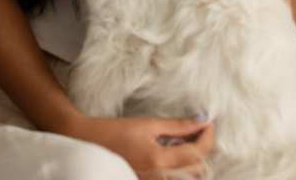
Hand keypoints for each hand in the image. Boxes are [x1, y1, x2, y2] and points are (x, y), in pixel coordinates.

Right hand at [62, 114, 214, 178]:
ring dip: (192, 162)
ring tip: (183, 144)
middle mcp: (159, 177)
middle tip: (197, 132)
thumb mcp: (146, 125)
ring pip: (188, 178)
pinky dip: (179, 169)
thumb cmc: (114, 131)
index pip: (197, 153)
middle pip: (198, 170)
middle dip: (202, 150)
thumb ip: (176, 126)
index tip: (208, 124)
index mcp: (159, 159)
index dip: (207, 137)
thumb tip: (200, 121)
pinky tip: (171, 156)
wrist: (88, 143)